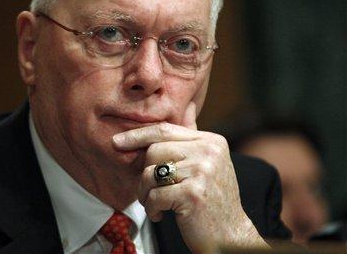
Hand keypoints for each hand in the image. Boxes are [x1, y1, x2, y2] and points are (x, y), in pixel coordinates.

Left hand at [112, 103, 267, 252]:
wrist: (231, 236)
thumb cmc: (211, 200)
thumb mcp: (206, 164)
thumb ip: (189, 141)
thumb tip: (179, 112)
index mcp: (211, 141)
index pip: (165, 130)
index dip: (137, 135)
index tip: (116, 142)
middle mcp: (209, 152)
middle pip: (154, 151)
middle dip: (144, 174)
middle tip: (150, 192)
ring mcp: (203, 171)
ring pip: (150, 173)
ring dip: (146, 193)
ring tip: (156, 204)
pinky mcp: (194, 194)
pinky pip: (155, 195)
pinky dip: (152, 208)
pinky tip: (161, 215)